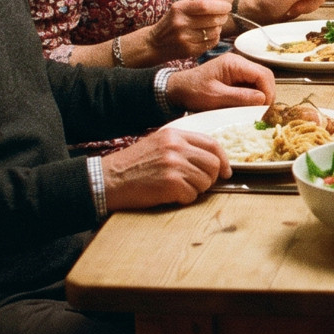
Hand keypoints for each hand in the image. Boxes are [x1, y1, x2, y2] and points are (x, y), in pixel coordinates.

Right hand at [100, 128, 230, 209]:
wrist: (107, 179)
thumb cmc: (131, 166)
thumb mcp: (158, 145)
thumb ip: (182, 148)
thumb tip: (211, 161)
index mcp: (174, 134)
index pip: (212, 144)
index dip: (223, 160)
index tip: (225, 171)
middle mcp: (176, 146)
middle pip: (214, 163)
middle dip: (211, 178)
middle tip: (198, 185)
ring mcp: (174, 164)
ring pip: (205, 181)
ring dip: (196, 190)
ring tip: (177, 189)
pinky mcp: (170, 183)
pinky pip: (192, 195)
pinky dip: (184, 199)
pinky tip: (168, 195)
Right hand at [146, 0, 233, 61]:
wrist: (156, 43)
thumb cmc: (173, 21)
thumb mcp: (182, 5)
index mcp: (179, 9)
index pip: (205, 6)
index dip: (220, 6)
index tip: (227, 7)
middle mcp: (181, 23)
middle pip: (213, 19)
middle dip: (223, 16)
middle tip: (223, 16)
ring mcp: (185, 38)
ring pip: (214, 32)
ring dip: (219, 27)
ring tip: (215, 25)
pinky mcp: (189, 50)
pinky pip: (211, 43)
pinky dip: (215, 37)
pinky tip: (210, 34)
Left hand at [165, 51, 275, 112]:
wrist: (176, 90)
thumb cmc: (192, 91)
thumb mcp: (215, 97)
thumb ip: (239, 97)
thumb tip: (262, 99)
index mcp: (234, 63)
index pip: (262, 74)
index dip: (268, 92)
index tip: (264, 109)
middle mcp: (239, 64)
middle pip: (265, 76)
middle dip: (267, 94)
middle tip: (261, 111)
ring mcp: (238, 70)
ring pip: (260, 82)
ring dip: (261, 96)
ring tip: (254, 110)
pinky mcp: (236, 79)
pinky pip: (252, 86)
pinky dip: (253, 97)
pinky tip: (247, 107)